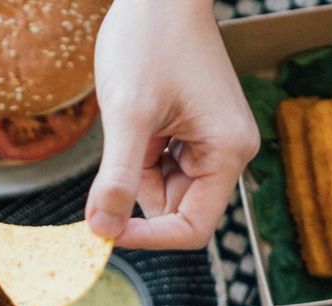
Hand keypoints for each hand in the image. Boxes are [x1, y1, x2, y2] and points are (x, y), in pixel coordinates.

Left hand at [86, 0, 259, 249]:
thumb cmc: (148, 41)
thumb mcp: (128, 114)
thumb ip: (118, 178)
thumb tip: (103, 231)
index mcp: (227, 152)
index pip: (192, 228)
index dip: (149, 237)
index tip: (105, 230)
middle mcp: (228, 152)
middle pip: (177, 209)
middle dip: (138, 194)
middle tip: (113, 157)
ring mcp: (212, 141)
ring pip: (164, 188)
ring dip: (136, 169)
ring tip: (132, 121)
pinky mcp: (193, 131)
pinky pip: (162, 165)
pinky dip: (138, 154)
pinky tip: (136, 117)